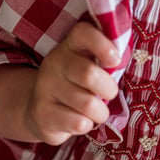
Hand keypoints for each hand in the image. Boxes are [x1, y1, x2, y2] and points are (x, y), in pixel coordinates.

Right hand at [23, 21, 119, 145]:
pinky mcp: (42, 113)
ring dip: (100, 113)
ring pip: (87, 104)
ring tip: (95, 111)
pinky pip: (78, 123)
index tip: (115, 60)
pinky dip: (87, 125)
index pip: (82, 33)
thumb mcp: (90, 66)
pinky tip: (80, 121)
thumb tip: (119, 61)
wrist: (40, 111)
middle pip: (88, 74)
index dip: (102, 44)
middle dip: (108, 89)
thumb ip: (105, 60)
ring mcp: (45, 88)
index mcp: (70, 46)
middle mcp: (54, 63)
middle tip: (109, 93)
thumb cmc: (78, 85)